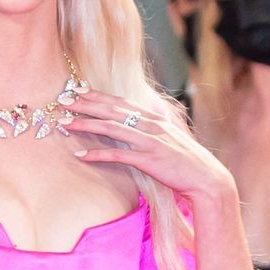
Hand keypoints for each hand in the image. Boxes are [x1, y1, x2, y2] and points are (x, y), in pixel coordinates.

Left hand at [66, 90, 232, 203]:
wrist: (207, 179)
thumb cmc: (187, 164)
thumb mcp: (169, 141)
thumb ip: (152, 132)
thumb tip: (136, 128)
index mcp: (155, 119)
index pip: (121, 102)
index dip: (98, 96)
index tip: (78, 90)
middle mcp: (152, 125)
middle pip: (112, 110)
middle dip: (86, 104)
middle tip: (63, 100)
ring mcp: (150, 141)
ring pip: (112, 128)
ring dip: (86, 125)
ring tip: (65, 123)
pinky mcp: (149, 160)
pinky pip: (118, 156)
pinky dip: (97, 155)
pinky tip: (80, 156)